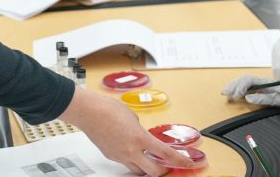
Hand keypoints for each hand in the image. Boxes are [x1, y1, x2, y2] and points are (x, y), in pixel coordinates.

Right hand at [60, 88, 193, 175]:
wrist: (89, 112)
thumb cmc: (108, 109)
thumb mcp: (132, 116)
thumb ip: (140, 129)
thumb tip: (141, 134)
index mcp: (140, 138)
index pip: (166, 154)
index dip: (181, 161)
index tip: (190, 164)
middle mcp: (131, 151)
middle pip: (153, 172)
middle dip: (163, 170)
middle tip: (167, 166)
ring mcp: (120, 156)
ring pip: (138, 170)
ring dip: (146, 167)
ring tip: (149, 159)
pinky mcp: (111, 156)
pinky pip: (125, 162)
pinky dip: (131, 159)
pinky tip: (130, 149)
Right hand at [222, 74, 279, 105]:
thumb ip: (263, 98)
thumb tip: (248, 98)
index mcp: (265, 82)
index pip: (248, 80)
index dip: (240, 87)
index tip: (236, 95)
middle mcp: (262, 81)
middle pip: (243, 79)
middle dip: (233, 85)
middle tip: (225, 93)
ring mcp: (262, 82)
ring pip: (244, 81)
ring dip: (234, 86)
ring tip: (226, 92)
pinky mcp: (263, 86)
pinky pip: (248, 84)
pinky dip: (239, 87)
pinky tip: (236, 92)